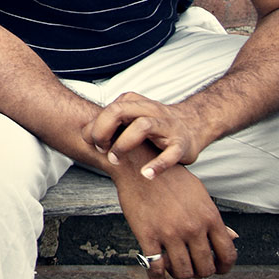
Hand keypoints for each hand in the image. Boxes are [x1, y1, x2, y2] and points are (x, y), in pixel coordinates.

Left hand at [87, 91, 213, 179]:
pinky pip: (170, 153)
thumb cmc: (155, 125)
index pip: (109, 109)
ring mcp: (167, 126)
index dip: (96, 126)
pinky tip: (146, 174)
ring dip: (124, 144)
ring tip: (115, 160)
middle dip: (104, 131)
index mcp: (136, 104)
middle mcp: (151, 111)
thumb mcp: (132, 119)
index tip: (92, 142)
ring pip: (143, 126)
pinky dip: (158, 164)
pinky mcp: (181, 144)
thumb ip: (109, 123)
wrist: (194, 125)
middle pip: (120, 111)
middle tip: (102, 150)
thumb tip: (84, 134)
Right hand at [111, 152, 237, 278]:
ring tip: (174, 267)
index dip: (225, 267)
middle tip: (193, 268)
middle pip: (205, 267)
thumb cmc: (170, 178)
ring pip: (183, 271)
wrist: (139, 166)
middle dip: (201, 272)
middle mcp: (193, 227)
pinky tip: (156, 273)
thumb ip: (215, 219)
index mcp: (209, 217)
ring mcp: (170, 233)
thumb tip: (233, 237)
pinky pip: (156, 267)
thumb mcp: (200, 195)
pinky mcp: (148, 235)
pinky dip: (157, 276)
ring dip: (180, 274)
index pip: (227, 254)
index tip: (219, 269)